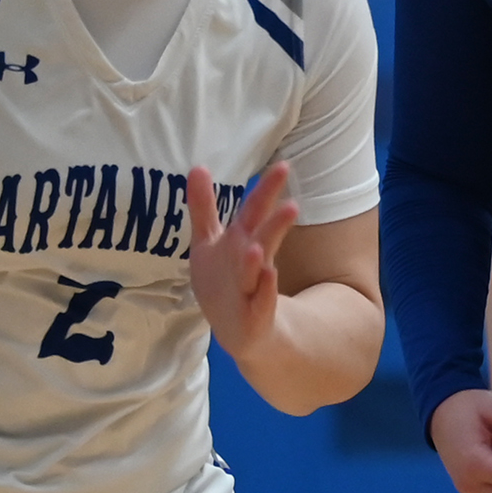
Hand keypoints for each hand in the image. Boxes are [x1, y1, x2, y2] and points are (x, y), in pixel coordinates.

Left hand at [186, 162, 301, 360]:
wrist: (238, 328)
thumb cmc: (225, 277)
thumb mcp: (209, 240)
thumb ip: (204, 206)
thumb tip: (198, 166)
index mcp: (240, 240)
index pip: (253, 211)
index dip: (265, 190)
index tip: (283, 165)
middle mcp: (251, 260)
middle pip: (262, 236)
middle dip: (275, 219)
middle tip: (293, 204)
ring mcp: (254, 286)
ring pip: (257, 270)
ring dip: (258, 259)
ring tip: (258, 247)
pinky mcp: (255, 313)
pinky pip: (260, 302)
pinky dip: (263, 291)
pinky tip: (266, 278)